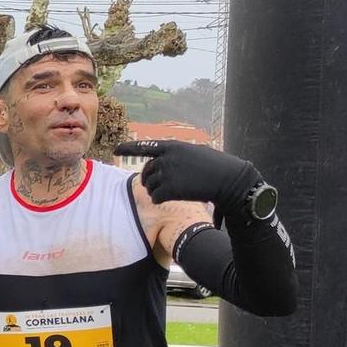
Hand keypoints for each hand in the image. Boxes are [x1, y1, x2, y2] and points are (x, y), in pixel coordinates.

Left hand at [118, 140, 259, 215]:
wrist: (229, 179)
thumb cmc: (216, 167)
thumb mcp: (194, 153)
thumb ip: (176, 156)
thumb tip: (160, 162)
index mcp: (173, 147)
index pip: (145, 146)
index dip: (129, 148)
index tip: (116, 150)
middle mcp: (167, 158)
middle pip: (146, 172)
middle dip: (150, 181)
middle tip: (162, 187)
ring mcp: (168, 172)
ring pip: (149, 186)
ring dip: (156, 192)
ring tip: (172, 192)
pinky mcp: (170, 188)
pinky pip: (155, 197)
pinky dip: (160, 200)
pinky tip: (172, 199)